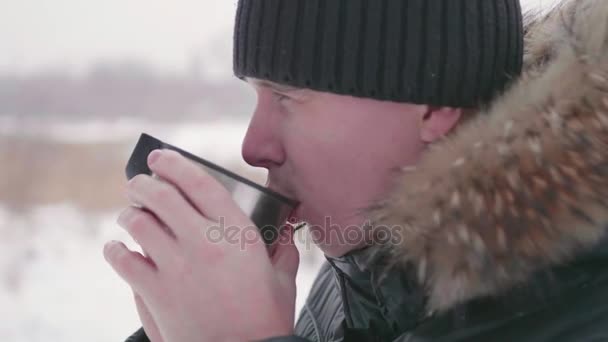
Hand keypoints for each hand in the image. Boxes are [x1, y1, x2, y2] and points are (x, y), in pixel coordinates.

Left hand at [104, 149, 298, 341]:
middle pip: (161, 196)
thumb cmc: (266, 319)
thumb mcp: (283, 279)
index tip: (160, 157)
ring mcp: (176, 267)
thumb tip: (288, 231)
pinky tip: (118, 248)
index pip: (200, 183)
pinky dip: (115, 250)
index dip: (175, 164)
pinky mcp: (156, 292)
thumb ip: (284, 249)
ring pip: (138, 222)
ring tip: (130, 214)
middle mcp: (203, 243)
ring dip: (129, 213)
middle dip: (144, 183)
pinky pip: (123, 260)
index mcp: (237, 234)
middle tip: (138, 182)